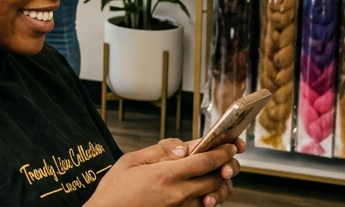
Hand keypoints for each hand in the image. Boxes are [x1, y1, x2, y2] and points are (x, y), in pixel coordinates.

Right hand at [85, 138, 240, 206]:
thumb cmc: (114, 191)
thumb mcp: (130, 161)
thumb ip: (158, 151)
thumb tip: (182, 147)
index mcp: (166, 174)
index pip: (206, 161)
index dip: (223, 152)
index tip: (230, 146)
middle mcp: (178, 193)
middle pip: (216, 179)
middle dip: (227, 166)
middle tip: (229, 159)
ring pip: (214, 196)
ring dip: (220, 184)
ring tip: (219, 176)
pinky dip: (209, 199)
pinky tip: (205, 192)